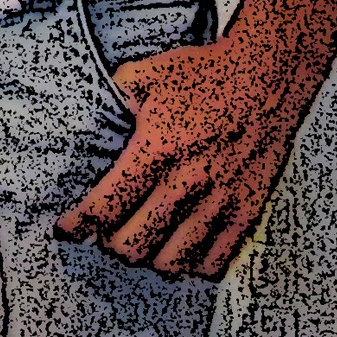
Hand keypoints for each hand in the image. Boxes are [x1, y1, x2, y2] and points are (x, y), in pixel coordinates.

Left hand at [55, 34, 310, 279]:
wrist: (268, 76)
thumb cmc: (209, 71)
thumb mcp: (153, 71)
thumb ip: (118, 92)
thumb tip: (99, 104)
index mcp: (158, 146)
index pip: (107, 203)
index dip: (79, 223)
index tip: (68, 228)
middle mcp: (187, 179)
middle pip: (134, 243)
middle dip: (111, 245)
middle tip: (105, 235)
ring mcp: (220, 199)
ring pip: (172, 260)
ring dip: (150, 258)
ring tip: (142, 244)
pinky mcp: (247, 210)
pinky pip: (215, 260)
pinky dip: (192, 265)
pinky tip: (182, 252)